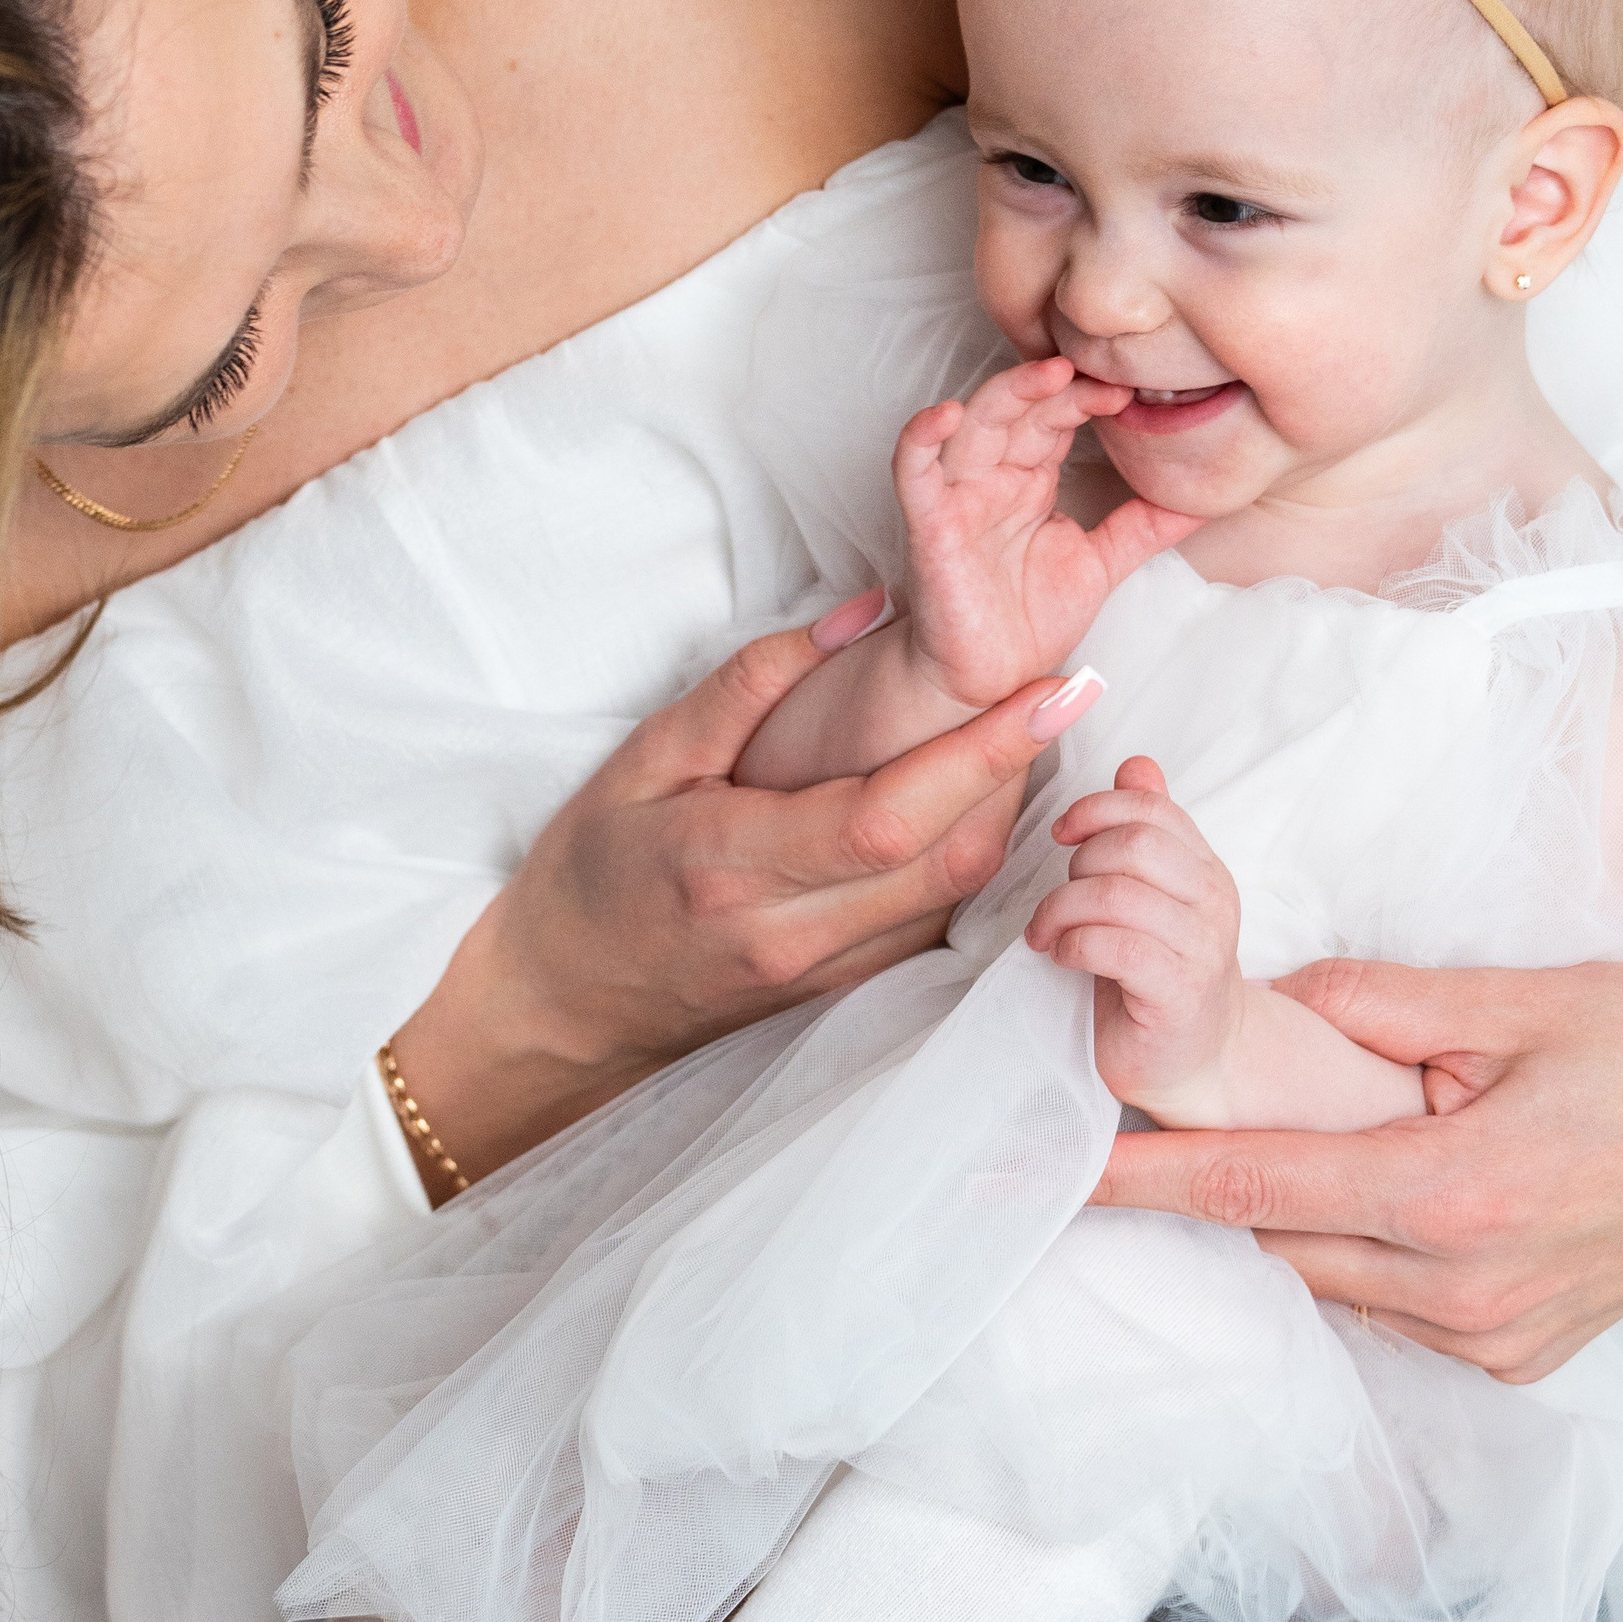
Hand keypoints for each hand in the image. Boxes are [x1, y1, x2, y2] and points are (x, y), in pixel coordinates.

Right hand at [390, 604, 1107, 1191]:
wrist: (562, 1004)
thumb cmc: (590, 870)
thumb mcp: (643, 757)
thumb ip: (750, 685)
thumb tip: (861, 616)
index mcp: (732, 863)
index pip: (889, 813)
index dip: (982, 752)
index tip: (1053, 689)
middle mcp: (791, 932)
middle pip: (948, 857)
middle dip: (1020, 770)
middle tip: (1060, 690)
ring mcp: (824, 973)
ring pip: (956, 894)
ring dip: (1004, 812)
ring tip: (1023, 732)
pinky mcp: (844, 992)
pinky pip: (933, 918)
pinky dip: (968, 853)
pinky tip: (972, 797)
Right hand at [899, 358, 1197, 706]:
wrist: (992, 681)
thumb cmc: (1029, 619)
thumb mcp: (1103, 561)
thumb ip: (1146, 525)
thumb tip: (1208, 497)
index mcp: (1029, 479)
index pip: (1055, 418)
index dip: (1086, 398)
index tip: (1130, 392)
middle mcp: (992, 479)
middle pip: (1018, 410)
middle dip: (1056, 387)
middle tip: (1102, 373)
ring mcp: (959, 499)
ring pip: (973, 426)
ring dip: (1006, 393)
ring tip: (1048, 373)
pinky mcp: (930, 527)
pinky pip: (913, 473)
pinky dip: (920, 439)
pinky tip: (945, 415)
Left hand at [1023, 756, 1247, 1123]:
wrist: (1196, 1061)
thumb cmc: (1156, 975)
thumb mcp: (1150, 895)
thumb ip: (1145, 832)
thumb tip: (1136, 766)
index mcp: (1204, 868)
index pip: (1151, 809)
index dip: (1095, 810)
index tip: (1062, 835)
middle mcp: (1212, 901)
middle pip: (1133, 845)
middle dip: (1077, 865)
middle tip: (1057, 901)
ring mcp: (1201, 948)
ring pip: (1115, 895)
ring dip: (1062, 910)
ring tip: (1048, 933)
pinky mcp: (1179, 994)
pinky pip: (1115, 947)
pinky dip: (1074, 945)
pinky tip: (1064, 957)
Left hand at [1087, 957, 1622, 1379]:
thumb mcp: (1511, 1000)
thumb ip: (1375, 1006)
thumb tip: (1275, 1004)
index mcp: (1456, 1192)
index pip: (1261, 1189)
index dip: (1155, 1180)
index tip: (1073, 1173)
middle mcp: (1469, 1285)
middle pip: (1286, 1243)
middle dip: (1224, 1188)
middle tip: (1175, 1124)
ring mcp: (1499, 1334)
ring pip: (1336, 1284)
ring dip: (1300, 1224)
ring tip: (1293, 1151)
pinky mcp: (1524, 1356)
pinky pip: (1397, 1313)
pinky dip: (1364, 1262)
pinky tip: (1381, 1201)